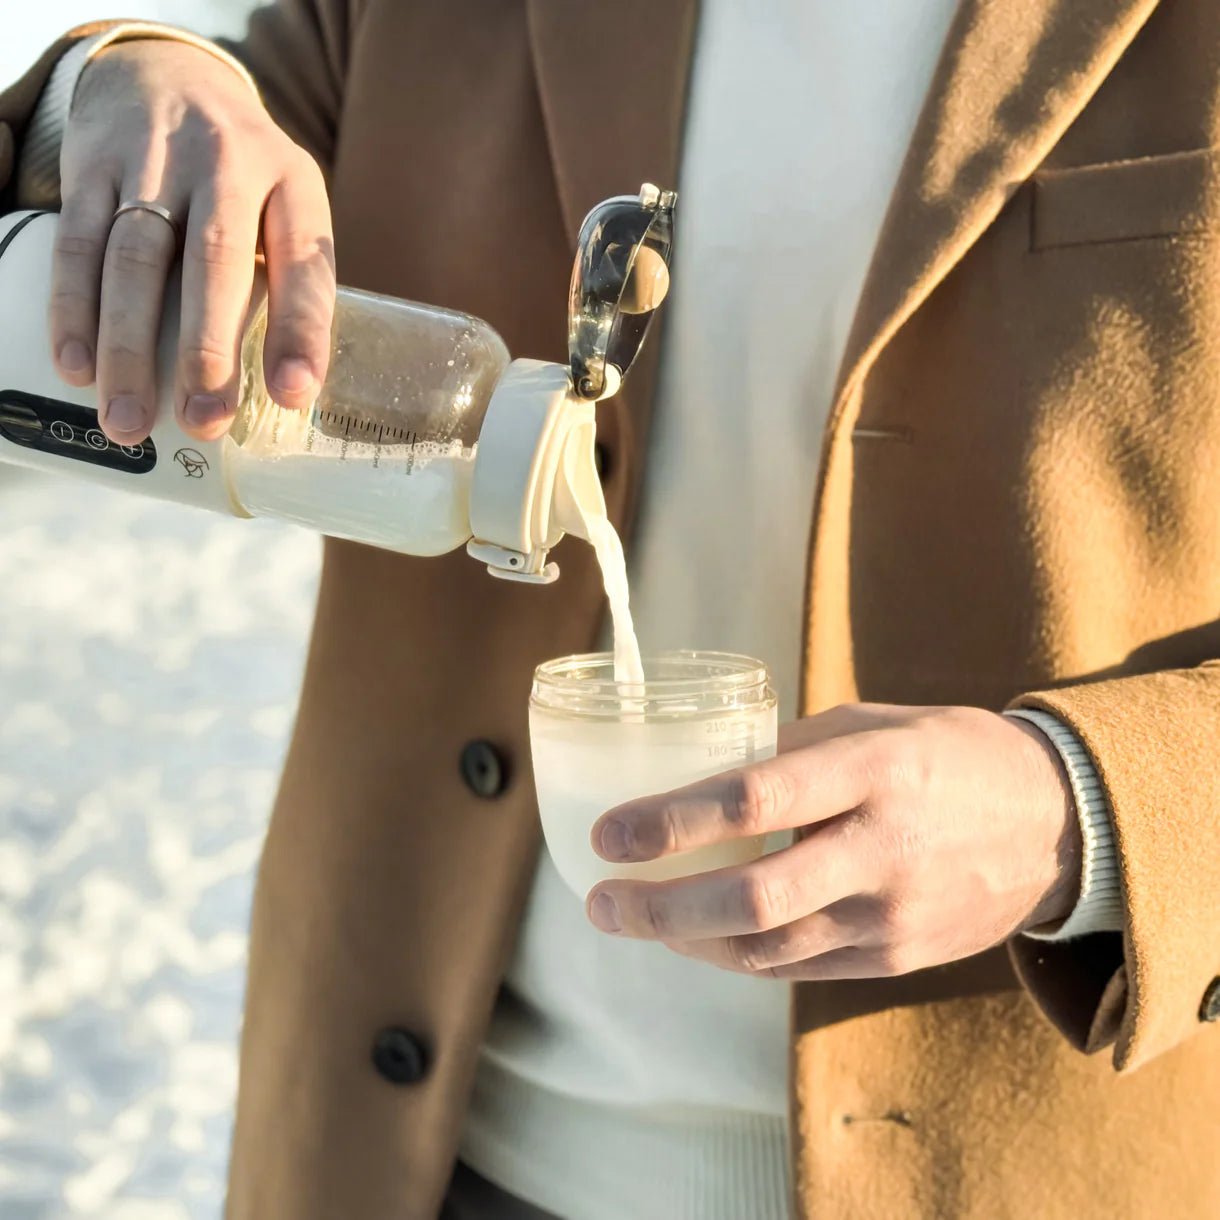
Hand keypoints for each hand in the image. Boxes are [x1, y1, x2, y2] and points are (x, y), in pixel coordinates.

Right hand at [53, 40, 335, 443]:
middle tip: (202, 421)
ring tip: (127, 420)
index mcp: (291, 183)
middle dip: (207, 350)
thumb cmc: (242, 175)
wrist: (168, 75)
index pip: (303, 263)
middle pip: (214, 261)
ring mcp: (153, 160)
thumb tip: (286, 392)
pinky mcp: (91, 166)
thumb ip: (289, 280)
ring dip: (128, 348)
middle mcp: (226, 163)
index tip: (294, 394)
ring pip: (135, 261)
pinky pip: (77, 244)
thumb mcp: (286, 207)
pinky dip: (73, 310)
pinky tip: (76, 365)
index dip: (300, 332)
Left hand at [586, 704, 1081, 979]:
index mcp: (874, 770)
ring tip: (635, 920)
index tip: (607, 833)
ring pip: (766, 948)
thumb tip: (697, 778)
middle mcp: (883, 849)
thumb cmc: (946, 755)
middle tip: (601, 901)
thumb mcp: (872, 724)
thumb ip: (789, 753)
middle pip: (752, 897)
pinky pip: (797, 967)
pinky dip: (737, 955)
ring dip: (686, 940)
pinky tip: (700, 938)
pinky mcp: (896, 957)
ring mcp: (893, 916)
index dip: (669, 821)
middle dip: (660, 907)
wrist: (1054, 824)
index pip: (754, 799)